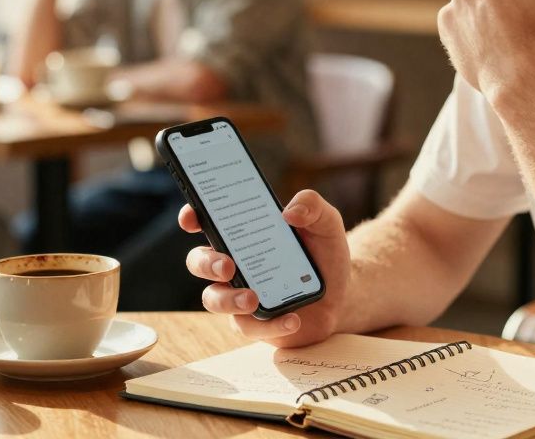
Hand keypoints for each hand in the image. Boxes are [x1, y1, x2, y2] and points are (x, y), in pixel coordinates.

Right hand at [180, 189, 349, 347]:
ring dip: (229, 300)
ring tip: (253, 299)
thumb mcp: (326, 222)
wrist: (343, 293)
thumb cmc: (325, 252)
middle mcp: (233, 263)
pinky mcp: (255, 323)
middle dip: (207, 264)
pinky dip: (270, 325)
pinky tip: (292, 318)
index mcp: (243, 233)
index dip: (192, 217)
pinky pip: (250, 327)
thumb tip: (291, 211)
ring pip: (214, 299)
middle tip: (227, 267)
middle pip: (200, 262)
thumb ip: (312, 206)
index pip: (206, 221)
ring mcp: (239, 293)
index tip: (191, 218)